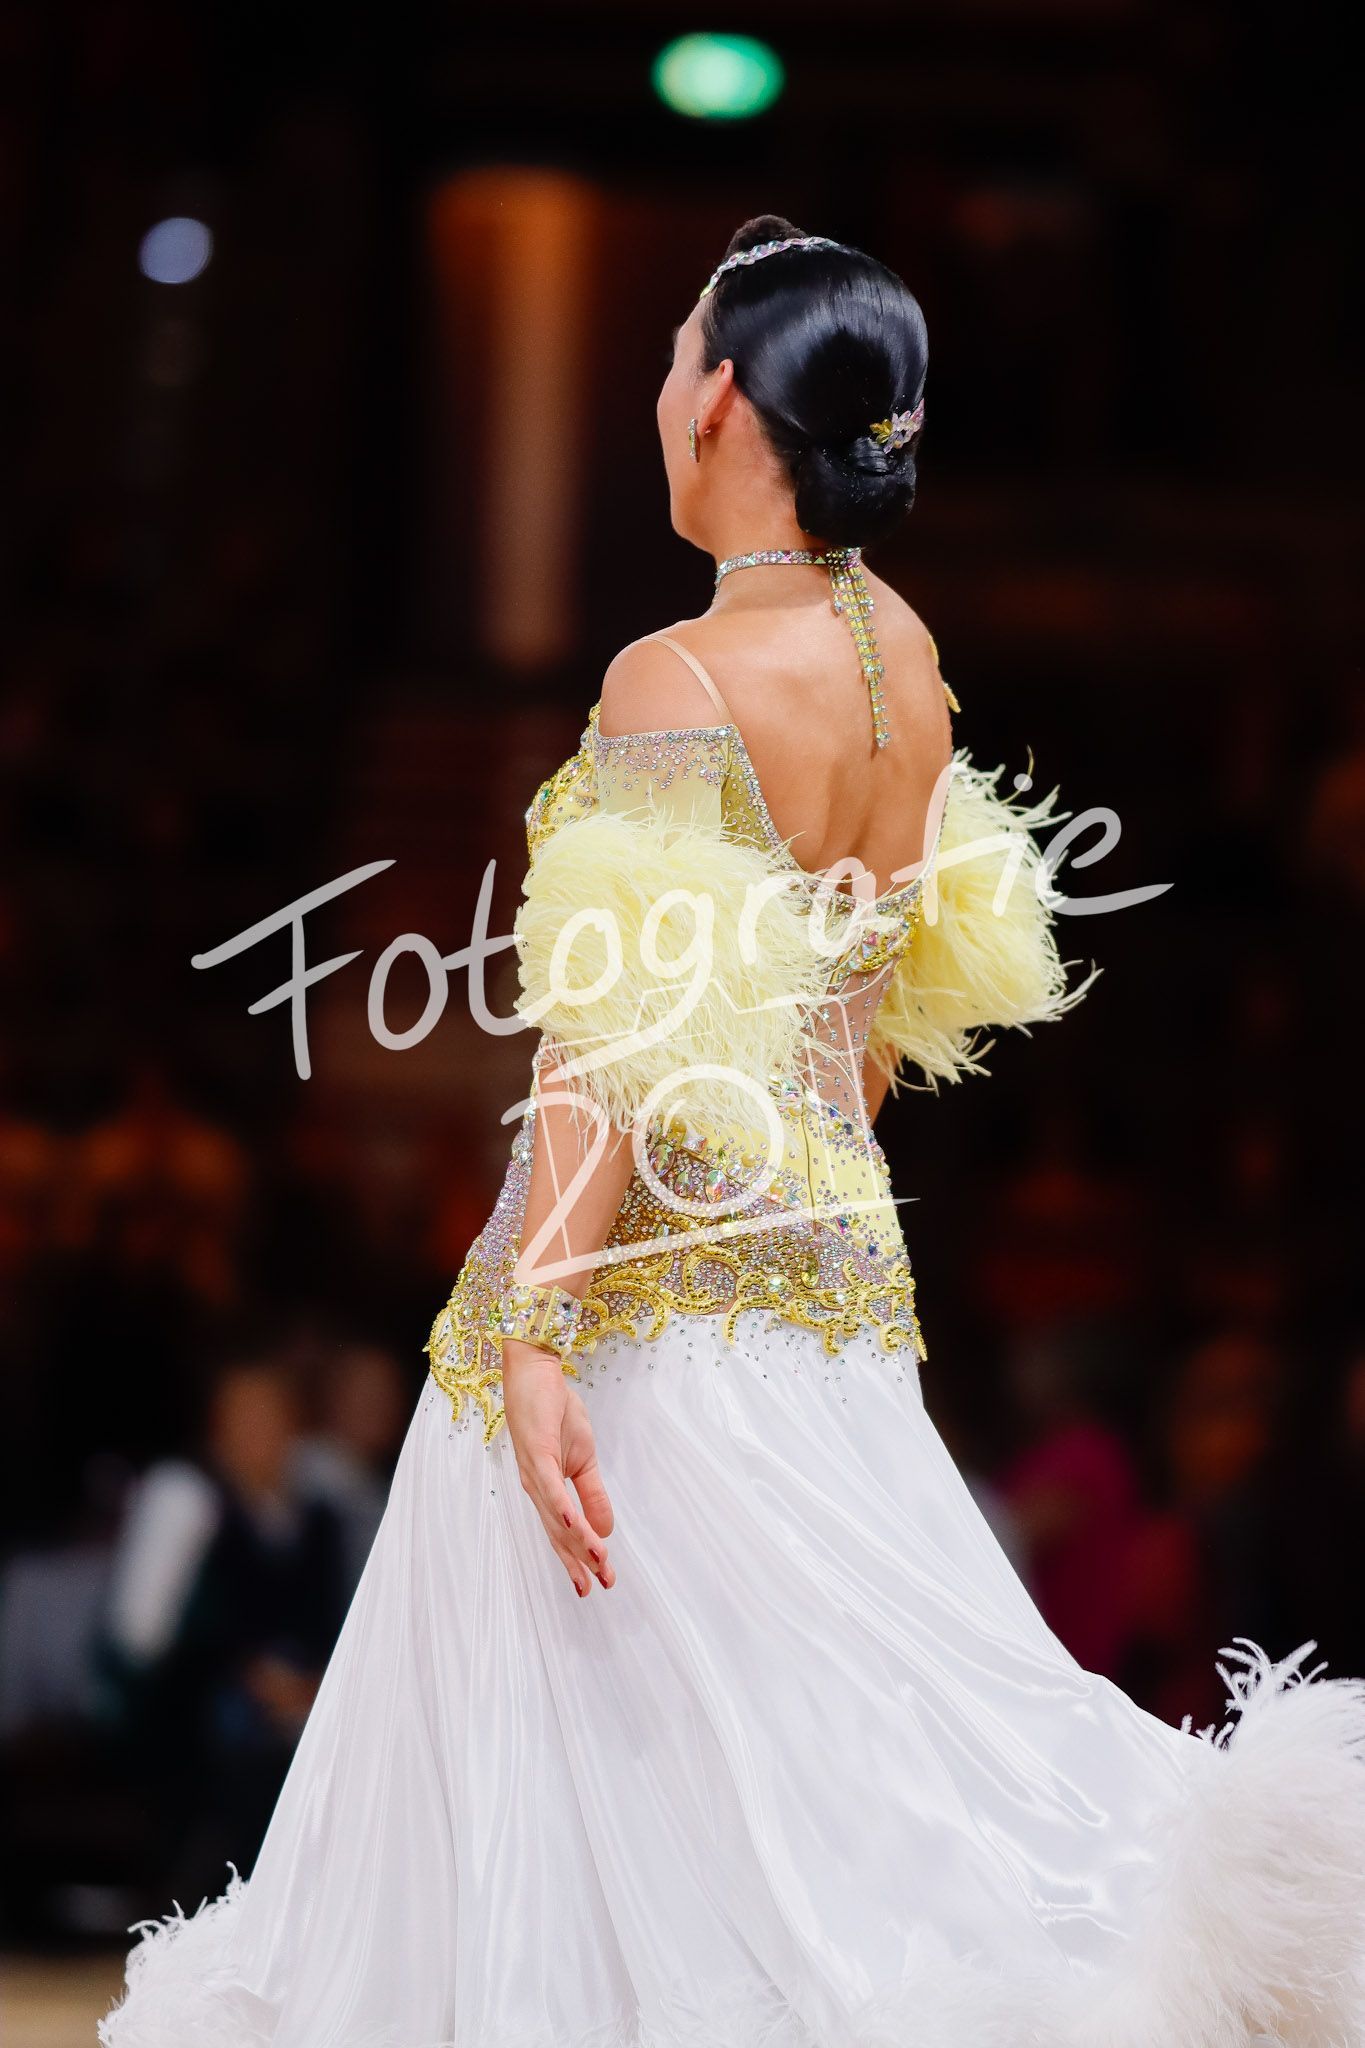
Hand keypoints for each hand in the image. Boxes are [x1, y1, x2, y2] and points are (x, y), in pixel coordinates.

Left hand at [502, 1341, 615, 1597]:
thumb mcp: (584, 1459)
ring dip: (579, 1541)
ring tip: (600, 1561)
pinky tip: (572, 1524)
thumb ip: (593, 1495)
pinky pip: (551, 1487)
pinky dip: (562, 1508)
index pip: (565, 1534)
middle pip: (559, 1534)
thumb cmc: (555, 1412)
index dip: (581, 1560)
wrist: (536, 1375)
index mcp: (547, 1491)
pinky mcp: (537, 1454)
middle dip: (580, 1562)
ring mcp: (535, 1473)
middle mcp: (536, 1489)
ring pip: (557, 1517)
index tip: (600, 1583)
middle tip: (601, 1586)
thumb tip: (606, 1530)